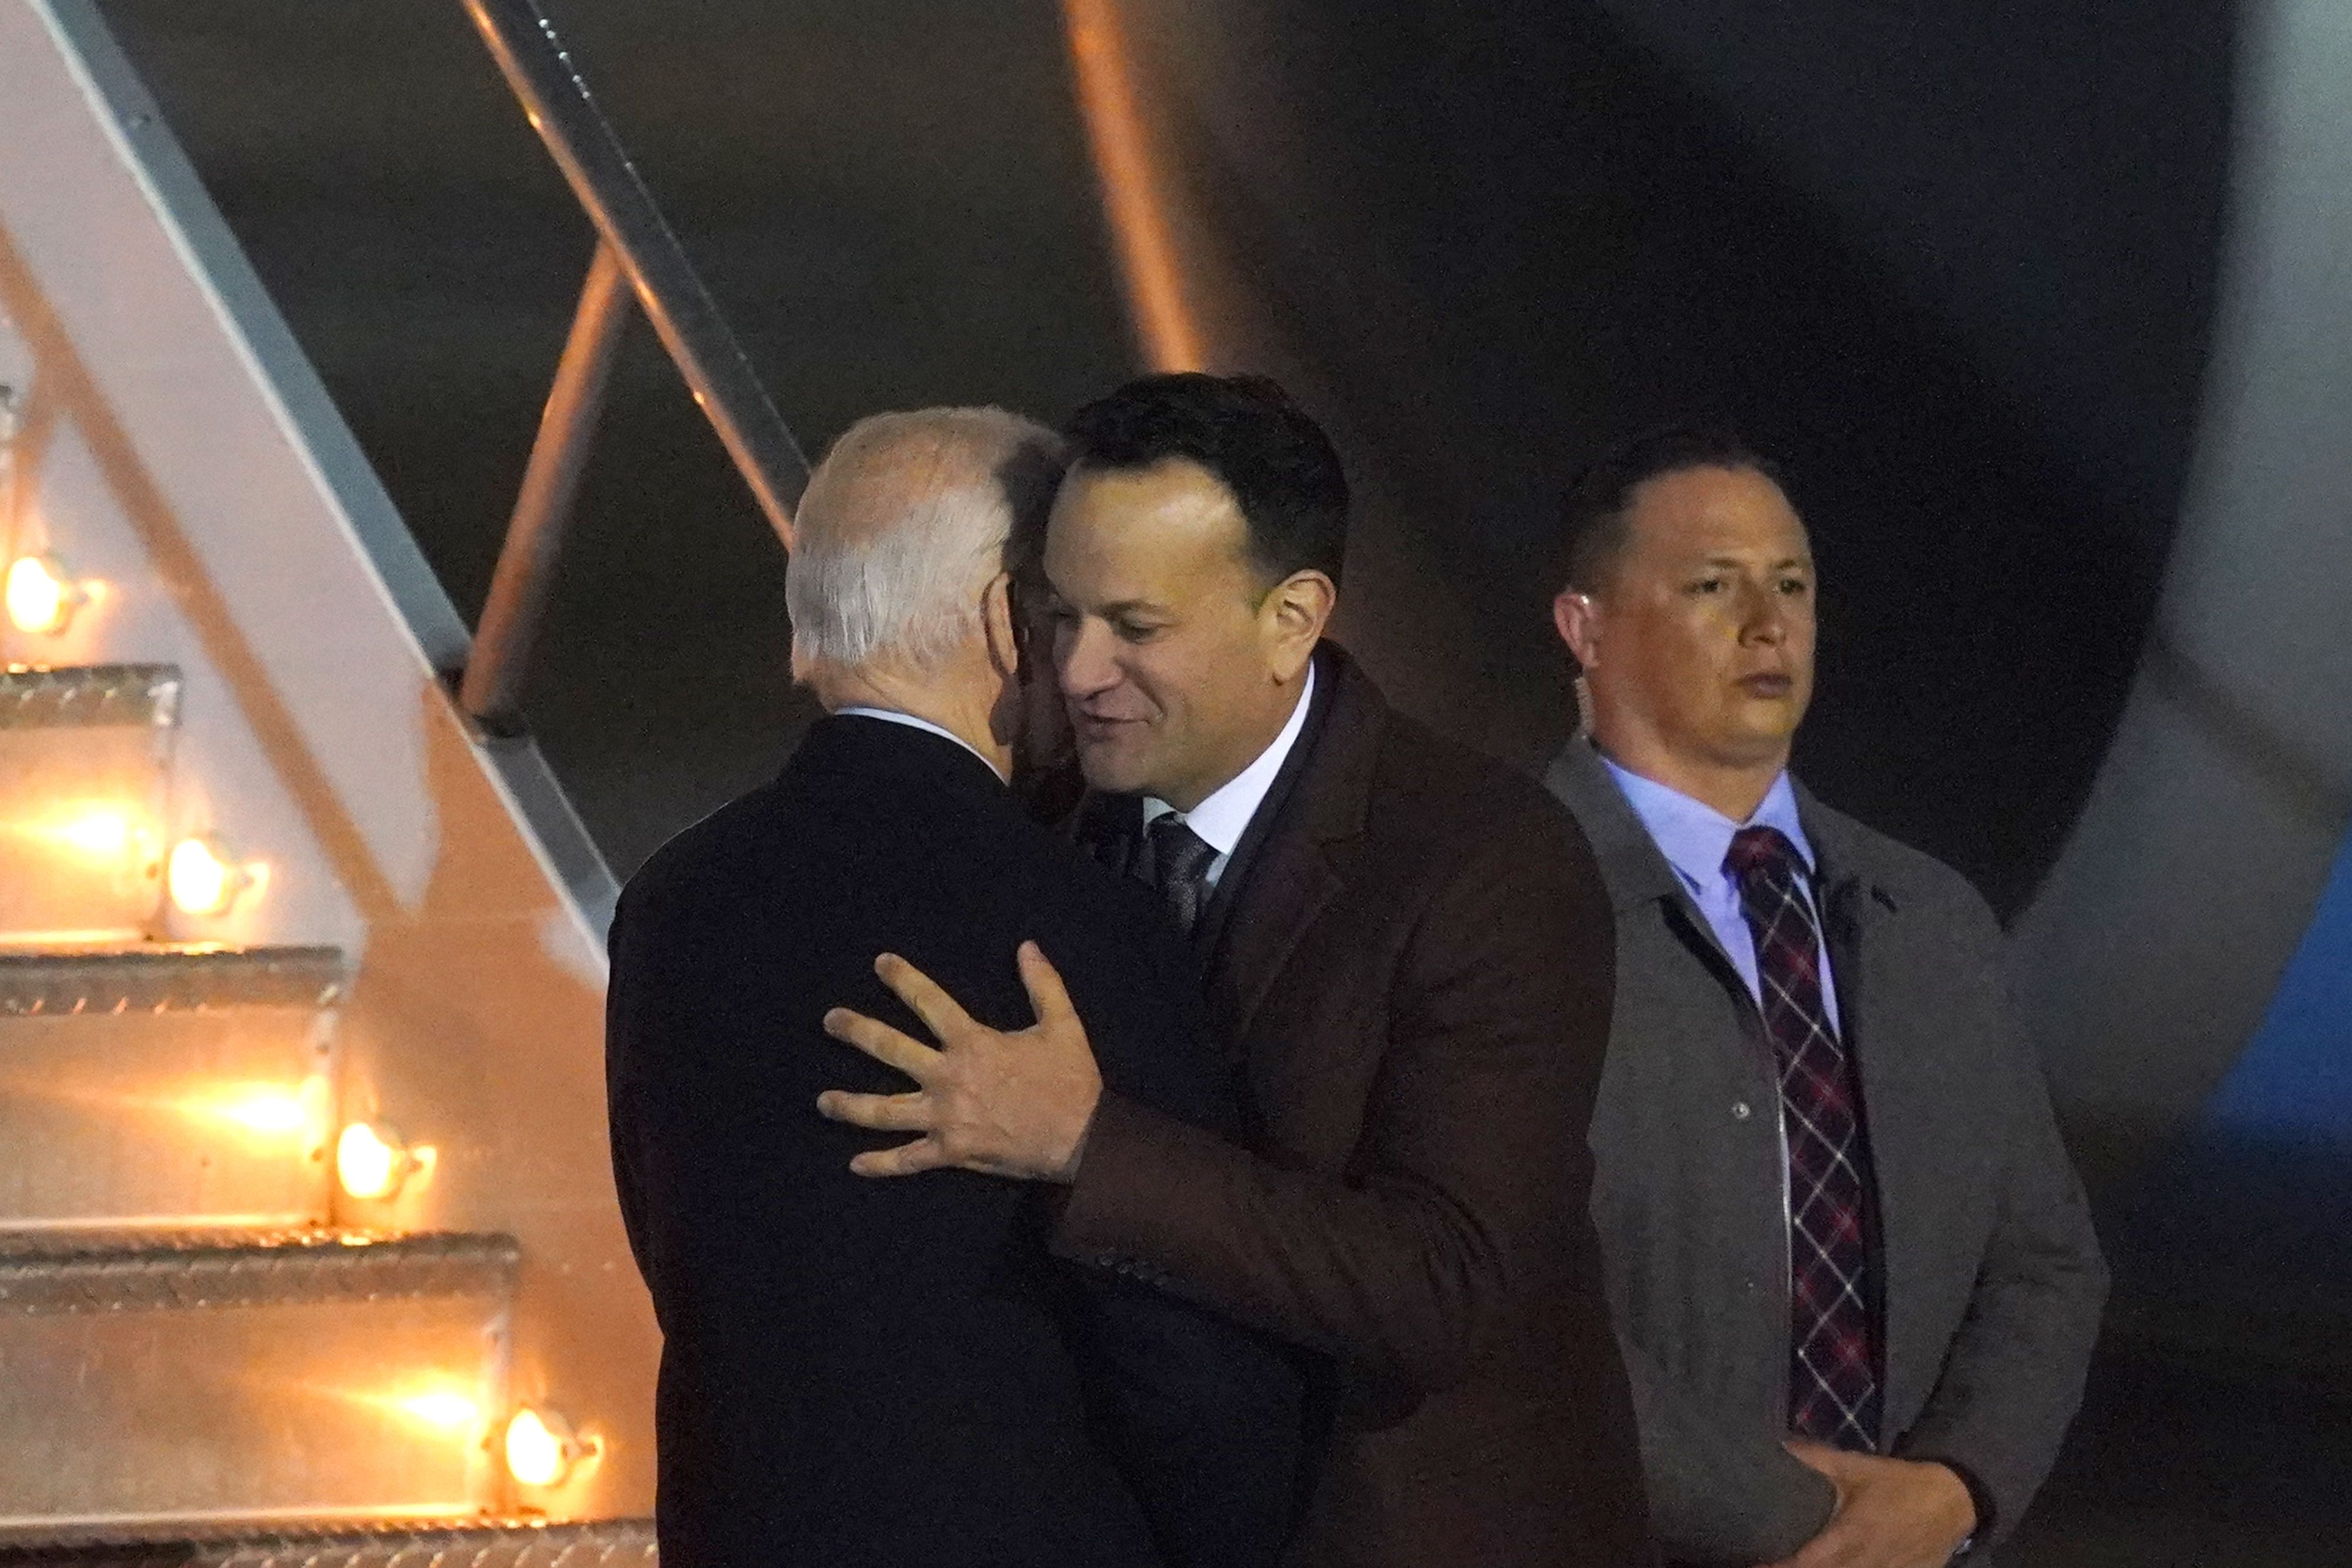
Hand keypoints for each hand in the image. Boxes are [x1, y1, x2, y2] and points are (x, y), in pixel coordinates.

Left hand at [815, 942, 1101, 1181]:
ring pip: (885, 1110)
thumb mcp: (1063, 1025)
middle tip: (829, 1021)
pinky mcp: (951, 1152)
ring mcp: (945, 1117)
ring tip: (822, 1101)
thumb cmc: (1070, 1081)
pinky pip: (908, 1160)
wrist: (1081, 1138)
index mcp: (972, 1043)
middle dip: (856, 1032)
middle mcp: (949, 1077)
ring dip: (850, 1105)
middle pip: (891, 1050)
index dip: (902, 979)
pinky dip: (881, 1164)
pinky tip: (856, 1164)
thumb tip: (1027, 946)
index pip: (929, 1002)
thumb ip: (1043, 983)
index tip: (879, 963)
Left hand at [1762, 1441, 1976, 1567]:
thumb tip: (1783, 1445)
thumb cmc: (1900, 1483)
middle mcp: (1864, 1563)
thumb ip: (1818, 1459)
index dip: (1781, 1567)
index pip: (1806, 1563)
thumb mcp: (1857, 1467)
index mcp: (1849, 1536)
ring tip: (1801, 1566)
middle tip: (1774, 1564)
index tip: (1758, 1563)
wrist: (1954, 1500)